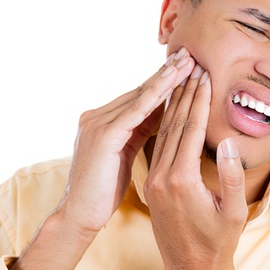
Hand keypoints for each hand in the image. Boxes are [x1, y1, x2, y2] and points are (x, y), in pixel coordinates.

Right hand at [57, 47, 195, 239]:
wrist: (79, 216)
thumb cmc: (103, 191)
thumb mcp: (124, 155)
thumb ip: (137, 133)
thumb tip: (160, 116)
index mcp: (101, 121)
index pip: (137, 96)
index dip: (161, 81)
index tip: (184, 66)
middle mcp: (96, 116)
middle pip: (139, 90)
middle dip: (166, 72)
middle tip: (190, 53)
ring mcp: (97, 124)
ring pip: (140, 95)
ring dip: (166, 77)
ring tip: (188, 61)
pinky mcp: (104, 135)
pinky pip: (137, 110)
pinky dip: (157, 94)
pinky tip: (174, 82)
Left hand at [143, 65, 251, 269]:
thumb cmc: (220, 243)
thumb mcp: (234, 211)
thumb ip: (232, 176)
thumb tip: (225, 142)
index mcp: (181, 180)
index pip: (189, 128)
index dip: (197, 99)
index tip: (203, 73)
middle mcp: (162, 178)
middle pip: (172, 124)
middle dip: (183, 93)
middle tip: (192, 64)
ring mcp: (155, 182)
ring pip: (162, 134)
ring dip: (172, 104)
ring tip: (181, 78)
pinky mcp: (153, 186)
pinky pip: (158, 147)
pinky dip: (165, 125)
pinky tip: (170, 109)